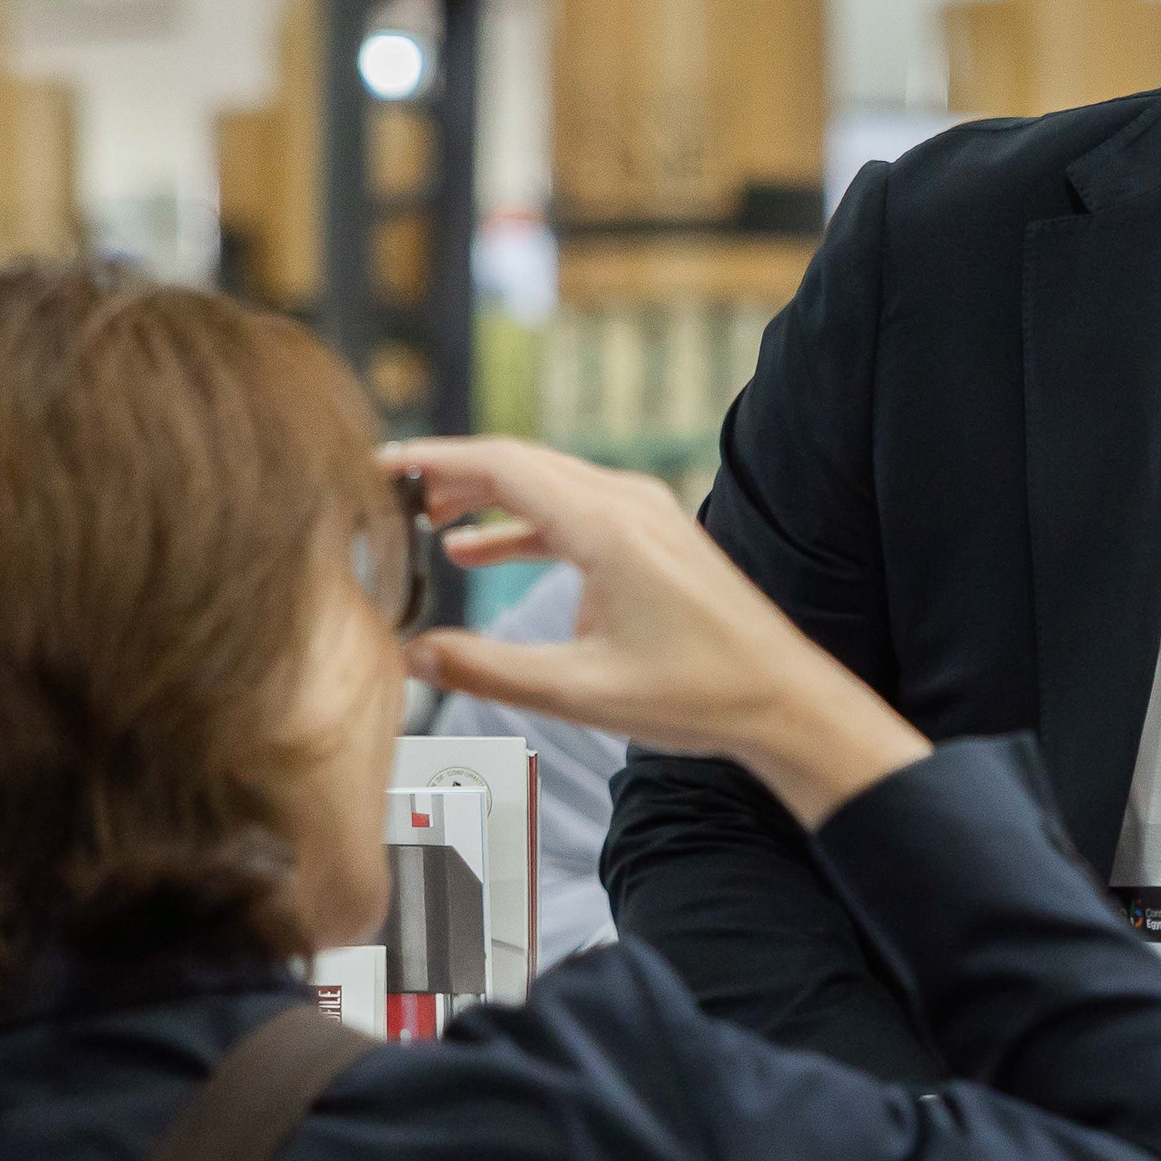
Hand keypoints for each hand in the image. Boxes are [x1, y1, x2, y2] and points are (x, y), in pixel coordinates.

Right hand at [383, 437, 926, 827]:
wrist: (783, 700)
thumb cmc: (695, 696)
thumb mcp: (579, 693)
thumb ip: (485, 671)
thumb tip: (408, 658)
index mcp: (607, 525)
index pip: (500, 464)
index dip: (431, 461)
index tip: (376, 466)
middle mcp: (627, 502)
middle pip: (518, 462)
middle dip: (448, 475)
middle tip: (383, 496)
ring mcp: (646, 514)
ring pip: (545, 483)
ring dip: (483, 497)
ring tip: (421, 523)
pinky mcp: (654, 536)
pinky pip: (572, 509)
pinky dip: (522, 524)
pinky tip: (477, 551)